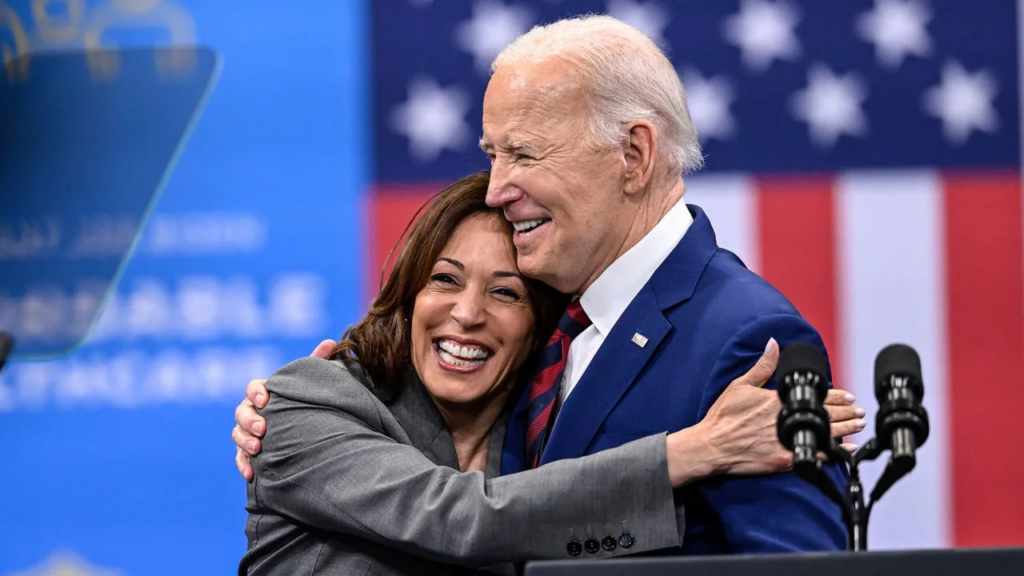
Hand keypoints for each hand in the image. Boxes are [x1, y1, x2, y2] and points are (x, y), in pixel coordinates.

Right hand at [233, 339, 336, 480]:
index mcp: (266, 392)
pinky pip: (240, 458)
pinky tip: (251, 473)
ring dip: (245, 441)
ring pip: (237, 434)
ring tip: (258, 449)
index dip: (256, 392)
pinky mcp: (249, 452)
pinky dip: (243, 464)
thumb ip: (318, 362)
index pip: (253, 387)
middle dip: (249, 420)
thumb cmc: (307, 402)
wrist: (308, 432)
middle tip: (263, 429)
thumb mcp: (313, 383)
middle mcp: (253, 410)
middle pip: (241, 412)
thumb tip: (331, 341)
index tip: (266, 400)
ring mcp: (249, 432)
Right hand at [665, 338, 864, 486]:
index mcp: (776, 401)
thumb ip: (761, 367)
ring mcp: (785, 441)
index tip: (849, 396)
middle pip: (824, 415)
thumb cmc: (722, 416)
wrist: (711, 445)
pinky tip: (844, 452)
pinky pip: (813, 456)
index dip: (835, 396)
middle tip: (860, 412)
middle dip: (846, 413)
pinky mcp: (783, 460)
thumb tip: (773, 344)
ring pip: (823, 435)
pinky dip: (831, 454)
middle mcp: (785, 420)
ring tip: (858, 427)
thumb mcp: (739, 385)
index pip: (814, 396)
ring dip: (844, 431)